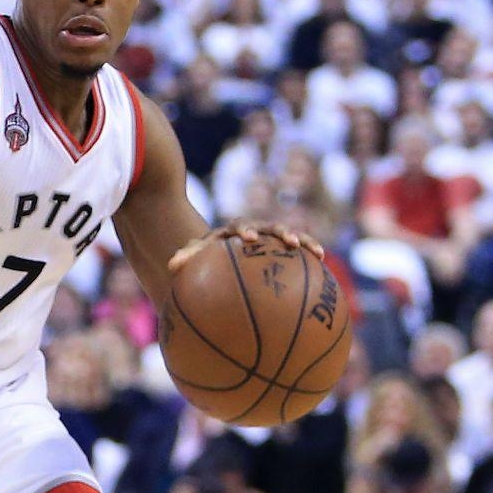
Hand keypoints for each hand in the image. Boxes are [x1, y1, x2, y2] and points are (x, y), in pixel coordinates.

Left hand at [168, 220, 324, 274]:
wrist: (217, 252)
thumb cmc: (204, 258)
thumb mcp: (194, 258)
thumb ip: (186, 258)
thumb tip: (171, 266)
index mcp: (231, 231)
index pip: (238, 227)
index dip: (245, 230)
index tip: (250, 239)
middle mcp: (252, 230)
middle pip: (268, 226)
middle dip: (279, 232)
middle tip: (289, 241)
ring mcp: (268, 237)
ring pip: (286, 234)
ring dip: (300, 239)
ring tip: (313, 250)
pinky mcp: (281, 245)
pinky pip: (298, 247)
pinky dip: (309, 250)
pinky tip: (322, 260)